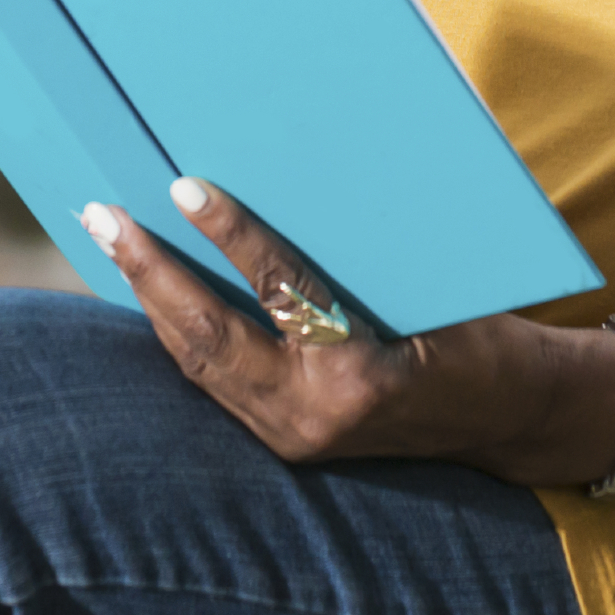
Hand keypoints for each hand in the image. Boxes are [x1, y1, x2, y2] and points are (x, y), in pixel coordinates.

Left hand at [86, 180, 614, 486]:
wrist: (512, 419)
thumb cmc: (481, 334)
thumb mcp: (434, 288)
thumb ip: (359, 255)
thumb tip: (283, 176)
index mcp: (360, 375)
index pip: (279, 293)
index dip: (230, 236)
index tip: (184, 187)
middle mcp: (314, 417)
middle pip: (209, 338)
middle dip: (149, 273)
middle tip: (102, 215)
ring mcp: (291, 437)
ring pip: (197, 363)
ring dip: (149, 299)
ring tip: (107, 238)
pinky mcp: (282, 439)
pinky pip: (212, 377)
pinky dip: (177, 328)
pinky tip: (147, 286)